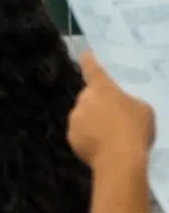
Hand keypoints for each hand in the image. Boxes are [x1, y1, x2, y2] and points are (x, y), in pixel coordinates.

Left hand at [70, 52, 155, 170]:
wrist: (118, 159)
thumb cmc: (134, 129)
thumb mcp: (143, 110)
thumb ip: (129, 103)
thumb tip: (122, 106)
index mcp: (103, 88)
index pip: (93, 69)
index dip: (89, 60)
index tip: (84, 53)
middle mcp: (84, 99)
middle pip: (90, 98)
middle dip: (100, 105)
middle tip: (117, 119)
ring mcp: (74, 118)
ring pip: (84, 116)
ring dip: (94, 122)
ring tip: (112, 137)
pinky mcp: (70, 136)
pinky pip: (80, 133)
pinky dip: (89, 138)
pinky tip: (103, 147)